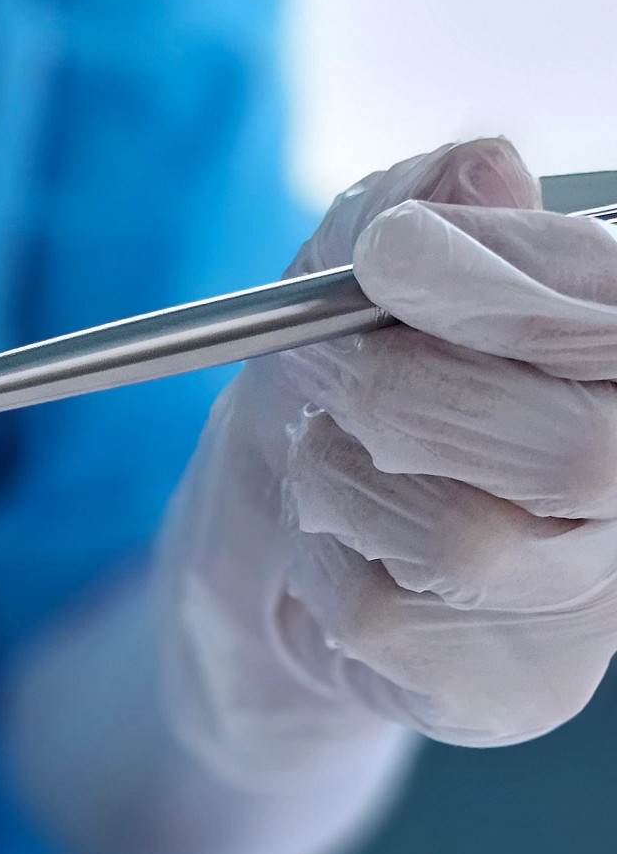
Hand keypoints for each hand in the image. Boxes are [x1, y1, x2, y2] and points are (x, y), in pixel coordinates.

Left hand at [158, 139, 616, 780]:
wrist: (269, 548)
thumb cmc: (338, 390)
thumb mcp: (347, 277)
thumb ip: (410, 206)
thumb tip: (480, 166)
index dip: (515, 285)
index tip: (387, 259)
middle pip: (581, 450)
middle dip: (410, 391)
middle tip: (324, 371)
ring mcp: (594, 598)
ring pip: (472, 543)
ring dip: (349, 484)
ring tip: (325, 463)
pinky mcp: (513, 688)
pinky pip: (392, 619)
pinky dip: (325, 567)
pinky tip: (332, 550)